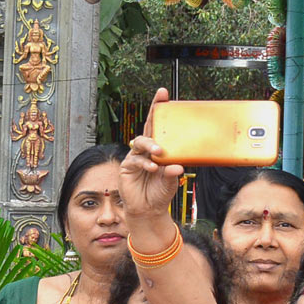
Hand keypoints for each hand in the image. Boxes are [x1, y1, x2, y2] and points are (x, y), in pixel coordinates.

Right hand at [120, 88, 183, 217]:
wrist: (149, 209)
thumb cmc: (161, 192)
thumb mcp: (172, 181)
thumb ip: (173, 173)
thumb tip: (177, 166)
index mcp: (160, 148)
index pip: (160, 125)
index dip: (159, 108)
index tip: (163, 93)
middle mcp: (147, 149)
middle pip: (148, 126)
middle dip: (153, 112)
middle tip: (159, 102)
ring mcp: (136, 156)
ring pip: (141, 142)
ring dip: (151, 144)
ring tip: (159, 152)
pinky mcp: (127, 166)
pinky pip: (135, 160)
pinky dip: (144, 163)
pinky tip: (152, 168)